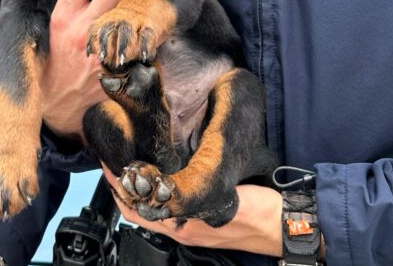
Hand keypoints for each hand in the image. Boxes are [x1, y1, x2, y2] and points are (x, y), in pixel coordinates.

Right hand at [40, 0, 150, 137]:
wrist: (59, 102)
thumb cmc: (55, 56)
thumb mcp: (53, 24)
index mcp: (63, 17)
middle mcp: (85, 30)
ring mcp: (104, 47)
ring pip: (130, 10)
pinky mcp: (119, 64)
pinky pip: (139, 39)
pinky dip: (148, 24)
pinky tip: (157, 13)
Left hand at [101, 165, 283, 256]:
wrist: (284, 226)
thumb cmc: (258, 212)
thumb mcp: (221, 196)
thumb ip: (192, 191)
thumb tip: (162, 181)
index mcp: (182, 226)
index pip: (137, 209)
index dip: (120, 188)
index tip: (109, 164)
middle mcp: (182, 229)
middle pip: (140, 212)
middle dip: (124, 190)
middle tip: (112, 162)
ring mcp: (192, 228)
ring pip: (154, 212)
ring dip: (139, 193)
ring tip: (130, 168)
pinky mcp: (203, 223)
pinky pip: (170, 211)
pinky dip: (158, 196)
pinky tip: (159, 179)